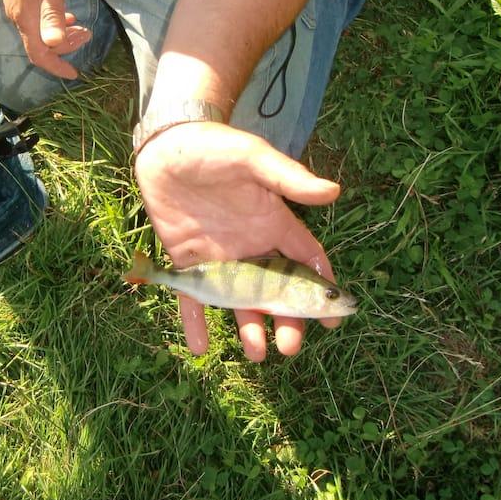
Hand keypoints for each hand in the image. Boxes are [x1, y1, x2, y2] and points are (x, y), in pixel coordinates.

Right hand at [0, 0, 90, 77]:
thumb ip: (53, 16)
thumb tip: (55, 43)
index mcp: (27, 18)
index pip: (40, 54)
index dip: (57, 67)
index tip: (74, 74)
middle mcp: (19, 18)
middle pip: (42, 46)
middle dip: (66, 47)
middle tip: (88, 36)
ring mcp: (17, 9)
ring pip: (40, 34)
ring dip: (61, 35)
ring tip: (81, 27)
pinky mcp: (18, 1)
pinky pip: (36, 22)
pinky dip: (53, 24)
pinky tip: (66, 16)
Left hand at [134, 121, 341, 360]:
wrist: (167, 145)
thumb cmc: (215, 146)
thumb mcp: (253, 158)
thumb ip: (288, 178)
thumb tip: (333, 191)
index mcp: (274, 224)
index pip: (305, 263)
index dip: (321, 291)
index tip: (333, 319)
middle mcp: (250, 247)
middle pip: (275, 293)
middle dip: (286, 321)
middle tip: (290, 347)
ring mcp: (219, 257)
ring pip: (238, 302)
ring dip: (248, 328)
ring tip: (256, 354)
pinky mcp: (187, 261)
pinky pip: (191, 297)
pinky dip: (194, 322)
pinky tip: (199, 347)